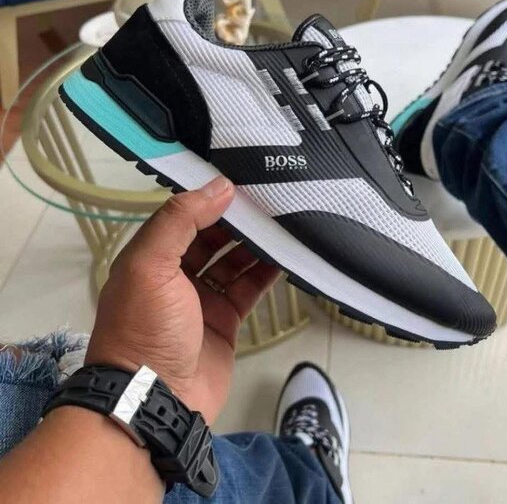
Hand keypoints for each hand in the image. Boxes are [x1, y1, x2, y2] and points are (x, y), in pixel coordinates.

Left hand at [85, 177, 279, 422]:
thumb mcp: (150, 266)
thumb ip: (180, 221)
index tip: (240, 183)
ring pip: (234, 261)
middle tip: (268, 200)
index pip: (184, 218)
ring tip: (282, 222)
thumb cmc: (145, 330)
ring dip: (255, 243)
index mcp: (151, 258)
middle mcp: (175, 275)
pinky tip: (284, 255)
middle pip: (212, 237)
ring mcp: (202, 299)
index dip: (210, 200)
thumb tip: (218, 187)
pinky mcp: (225, 320)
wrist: (157, 401)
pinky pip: (248, 288)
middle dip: (237, 220)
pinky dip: (265, 272)